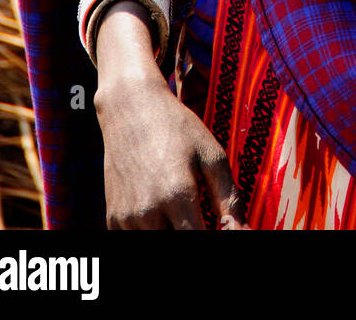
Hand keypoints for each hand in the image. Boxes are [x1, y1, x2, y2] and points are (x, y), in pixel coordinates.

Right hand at [95, 70, 247, 229]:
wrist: (131, 109)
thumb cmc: (176, 128)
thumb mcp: (211, 154)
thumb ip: (229, 197)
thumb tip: (243, 232)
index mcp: (178, 195)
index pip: (200, 241)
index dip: (215, 238)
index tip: (219, 227)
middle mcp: (148, 212)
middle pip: (177, 246)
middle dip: (191, 233)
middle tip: (198, 216)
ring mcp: (127, 218)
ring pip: (156, 243)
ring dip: (171, 234)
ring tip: (180, 213)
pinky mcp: (113, 218)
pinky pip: (134, 239)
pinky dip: (151, 231)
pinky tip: (160, 213)